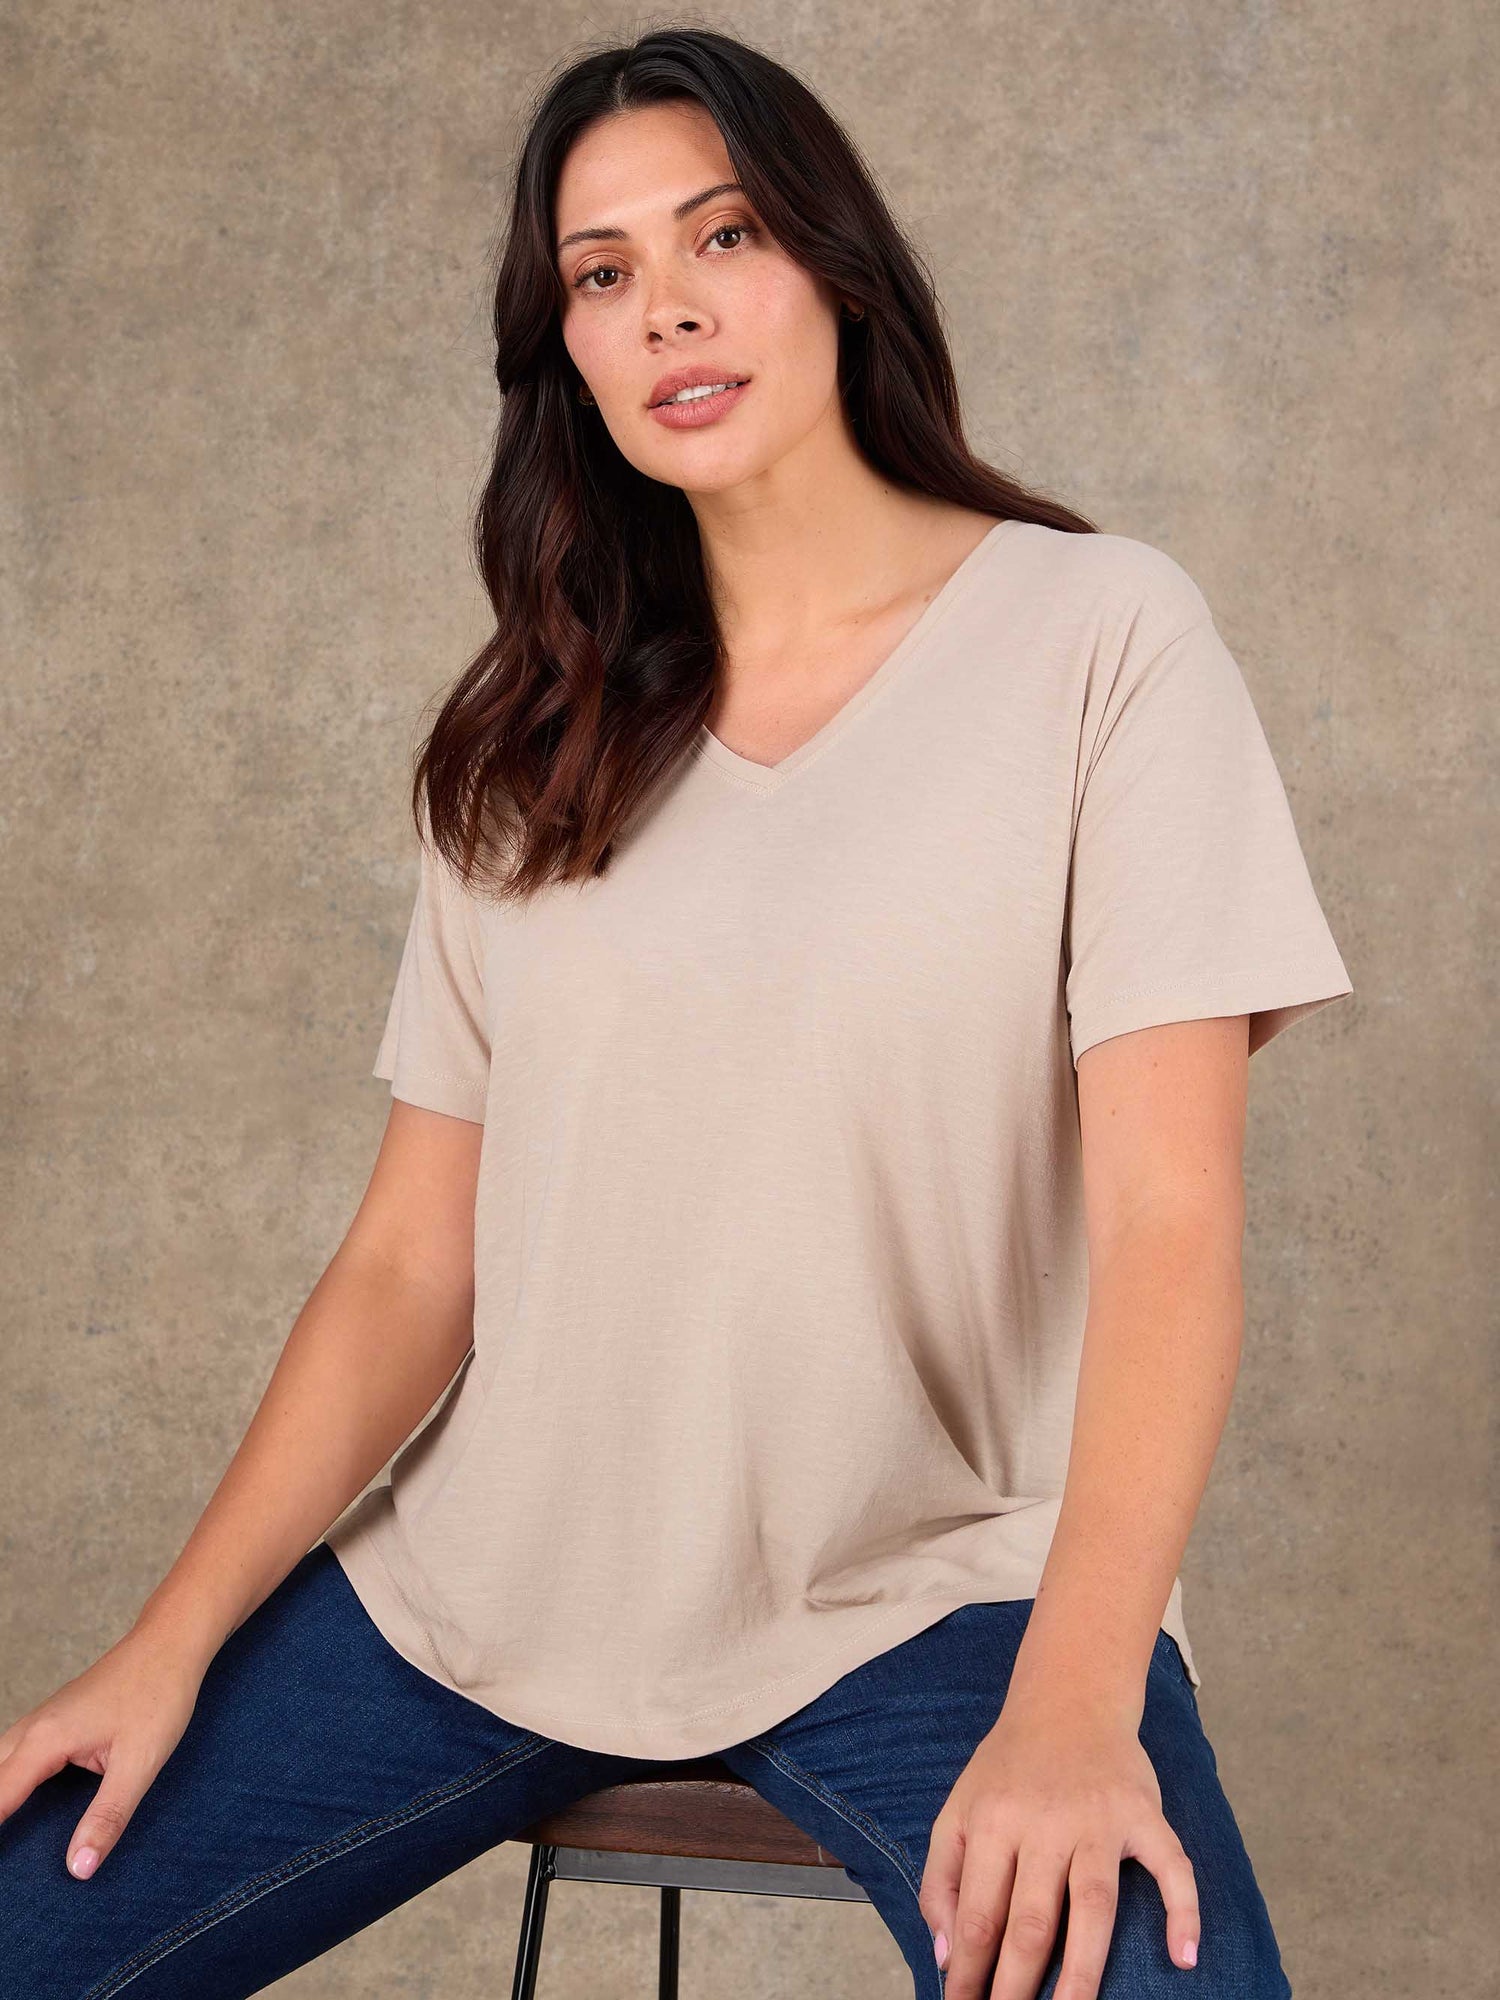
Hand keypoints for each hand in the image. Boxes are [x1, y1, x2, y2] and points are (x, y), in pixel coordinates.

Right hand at [0, 1626, 204, 1879]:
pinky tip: (19, 1801)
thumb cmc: (158, 1696)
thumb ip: (107, 1816)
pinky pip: (14, 1756)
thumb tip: (78, 1869)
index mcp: (44, 1741)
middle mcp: (31, 1730)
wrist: (170, 1644)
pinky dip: (7, 1781)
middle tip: (6, 1860)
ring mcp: (39, 1721)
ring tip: (10, 1837)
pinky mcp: (53, 1721)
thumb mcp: (139, 1763)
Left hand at [918, 1690, 1199, 1997]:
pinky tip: (1183, 1956)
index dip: (970, 1972)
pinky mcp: (1144, 1812)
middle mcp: (1045, 1820)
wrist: (1068, 1698)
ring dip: (1082, 1971)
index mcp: (993, 1822)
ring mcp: (1099, 1817)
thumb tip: (946, 1955)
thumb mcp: (958, 1809)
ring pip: (1093, 1905)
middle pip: (1032, 1920)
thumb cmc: (1009, 1767)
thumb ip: (942, 1879)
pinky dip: (1182, 1909)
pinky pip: (1171, 1865)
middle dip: (1018, 1986)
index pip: (979, 1915)